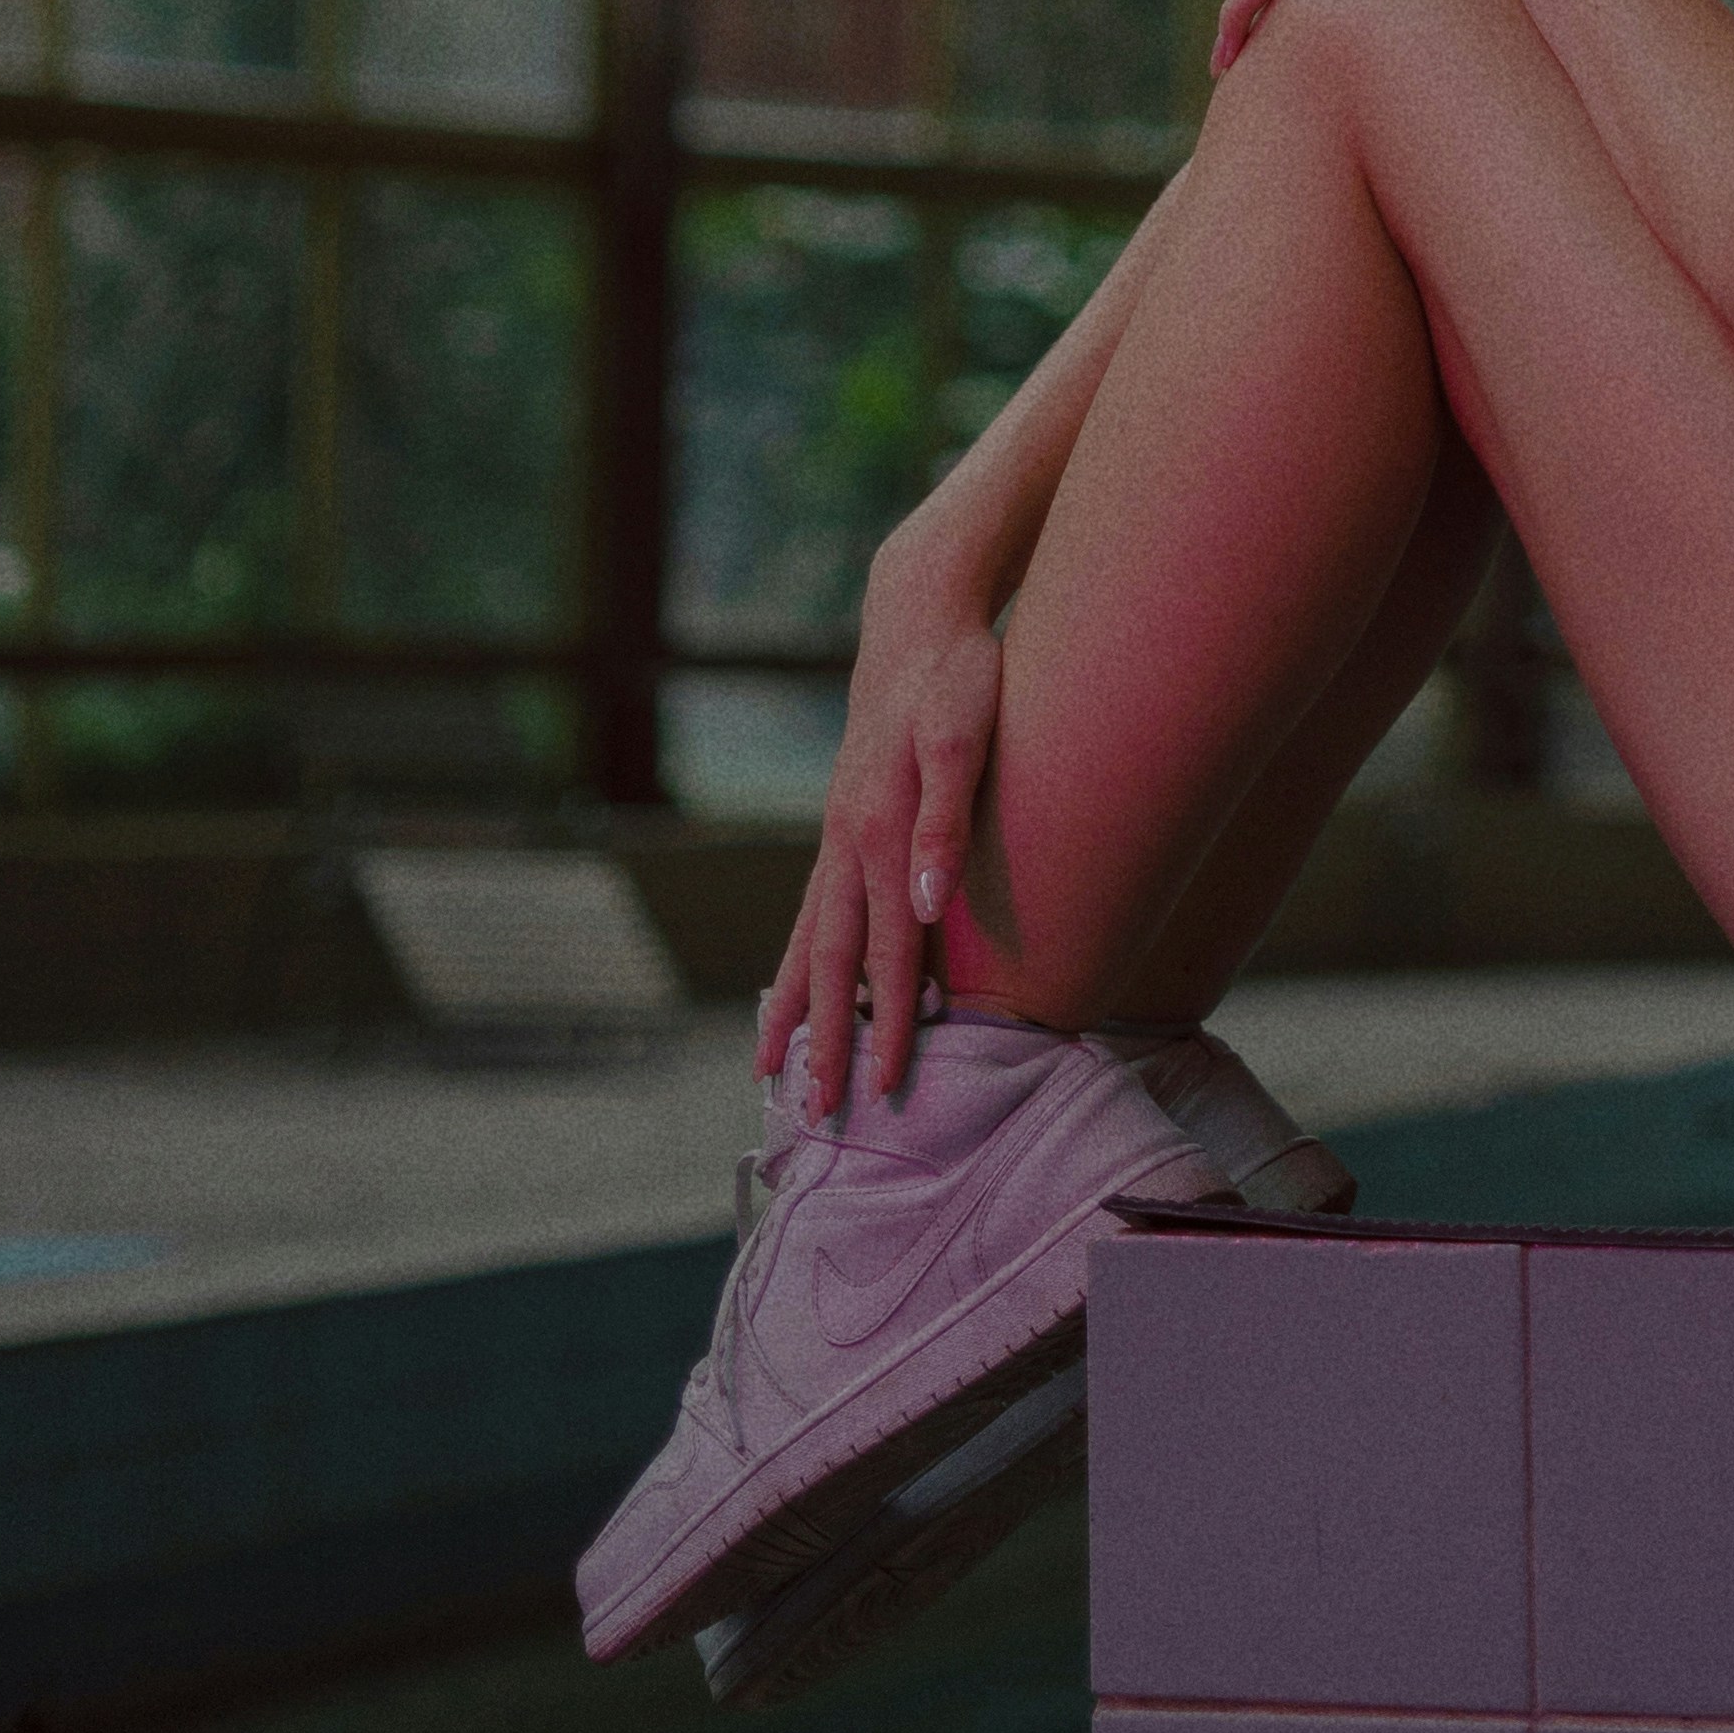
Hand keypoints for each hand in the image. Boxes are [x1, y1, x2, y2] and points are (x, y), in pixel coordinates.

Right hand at [759, 534, 1003, 1119]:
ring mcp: (838, 833)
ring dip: (794, 1007)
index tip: (887, 1086)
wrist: (918, 619)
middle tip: (812, 1113)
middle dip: (824, 1040)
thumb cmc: (956, 677)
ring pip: (810, 939)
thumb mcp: (964, 738)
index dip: (891, 1022)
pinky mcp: (844, 821)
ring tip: (769, 1068)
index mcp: (879, 834)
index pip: (889, 953)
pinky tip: (796, 984)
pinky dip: (801, 958)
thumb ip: (945, 823)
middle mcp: (847, 842)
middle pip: (834, 962)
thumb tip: (925, 906)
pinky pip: (814, 908)